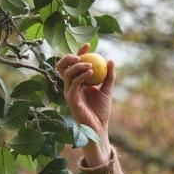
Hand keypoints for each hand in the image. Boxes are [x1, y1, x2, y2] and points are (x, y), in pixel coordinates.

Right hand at [54, 42, 114, 162]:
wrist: (99, 127)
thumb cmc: (101, 111)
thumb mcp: (107, 90)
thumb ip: (109, 76)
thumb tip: (111, 60)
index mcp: (77, 82)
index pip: (74, 64)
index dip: (79, 53)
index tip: (88, 45)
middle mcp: (70, 86)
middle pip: (62, 66)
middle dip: (68, 57)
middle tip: (81, 55)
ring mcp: (69, 93)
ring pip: (66, 74)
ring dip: (78, 66)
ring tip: (91, 65)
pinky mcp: (70, 100)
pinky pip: (73, 84)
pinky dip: (81, 76)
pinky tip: (91, 72)